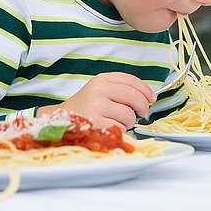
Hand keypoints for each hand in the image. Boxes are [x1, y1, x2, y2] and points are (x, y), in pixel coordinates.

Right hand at [37, 72, 155, 130]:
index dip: (146, 90)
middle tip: (142, 113)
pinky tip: (109, 128)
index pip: (132, 81)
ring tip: (117, 121)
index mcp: (101, 80)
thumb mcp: (99, 90)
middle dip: (142, 107)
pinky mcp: (95, 123)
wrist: (58, 120)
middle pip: (134, 97)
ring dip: (128, 122)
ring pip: (128, 115)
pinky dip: (119, 131)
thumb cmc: (84, 107)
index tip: (152, 98)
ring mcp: (96, 106)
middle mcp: (99, 90)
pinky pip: (120, 128)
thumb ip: (121, 89)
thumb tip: (148, 97)